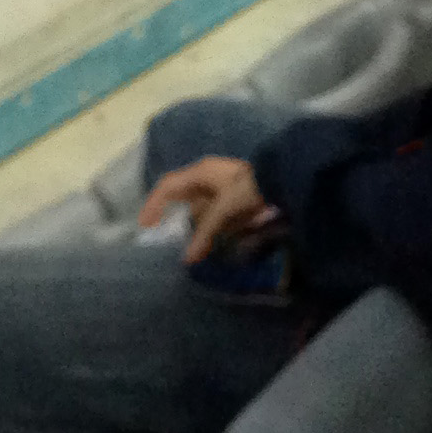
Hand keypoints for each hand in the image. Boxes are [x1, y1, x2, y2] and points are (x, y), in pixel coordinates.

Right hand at [136, 155, 273, 259]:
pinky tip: (211, 233)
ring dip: (192, 218)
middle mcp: (208, 175)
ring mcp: (224, 182)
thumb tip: (187, 260)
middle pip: (182, 193)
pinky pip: (214, 207)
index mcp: (199, 172)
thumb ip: (204, 234)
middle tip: (161, 230)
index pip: (167, 187)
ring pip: (199, 201)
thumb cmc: (247, 190)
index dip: (153, 205)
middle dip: (170, 211)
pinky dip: (209, 220)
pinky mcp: (237, 192)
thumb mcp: (223, 212)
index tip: (145, 225)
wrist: (285, 181)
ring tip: (186, 236)